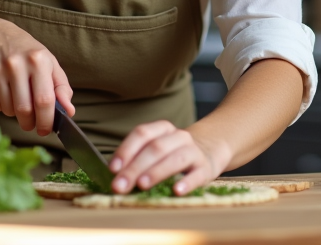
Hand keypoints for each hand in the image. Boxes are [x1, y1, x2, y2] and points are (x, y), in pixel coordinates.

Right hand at [0, 17, 72, 136]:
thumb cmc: (25, 51)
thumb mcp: (48, 62)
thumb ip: (61, 88)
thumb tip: (69, 112)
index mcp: (38, 59)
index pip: (45, 100)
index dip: (47, 121)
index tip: (46, 130)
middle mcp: (16, 64)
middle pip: (24, 110)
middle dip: (30, 123)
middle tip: (32, 125)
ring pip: (9, 110)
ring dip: (15, 114)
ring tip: (18, 99)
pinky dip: (1, 107)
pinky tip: (4, 92)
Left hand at [108, 120, 230, 195]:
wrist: (207, 154)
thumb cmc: (171, 156)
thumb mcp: (155, 151)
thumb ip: (136, 160)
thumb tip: (116, 178)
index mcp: (162, 129)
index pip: (142, 133)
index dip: (126, 150)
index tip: (113, 168)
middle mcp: (179, 137)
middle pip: (155, 148)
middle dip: (135, 168)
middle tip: (120, 186)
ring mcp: (194, 152)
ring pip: (175, 159)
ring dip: (156, 172)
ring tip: (142, 185)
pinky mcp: (205, 169)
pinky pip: (196, 175)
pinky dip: (186, 183)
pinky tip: (176, 191)